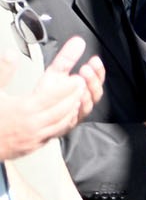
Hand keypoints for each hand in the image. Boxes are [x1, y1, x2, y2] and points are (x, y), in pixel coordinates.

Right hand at [0, 36, 105, 159]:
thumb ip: (4, 72)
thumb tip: (11, 54)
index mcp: (23, 109)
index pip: (52, 96)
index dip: (67, 87)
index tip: (77, 79)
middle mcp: (33, 124)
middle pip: (62, 109)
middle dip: (74, 97)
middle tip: (83, 86)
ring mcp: (35, 137)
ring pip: (61, 123)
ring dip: (72, 111)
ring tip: (77, 100)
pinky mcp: (34, 146)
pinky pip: (55, 134)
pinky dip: (63, 124)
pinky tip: (65, 118)